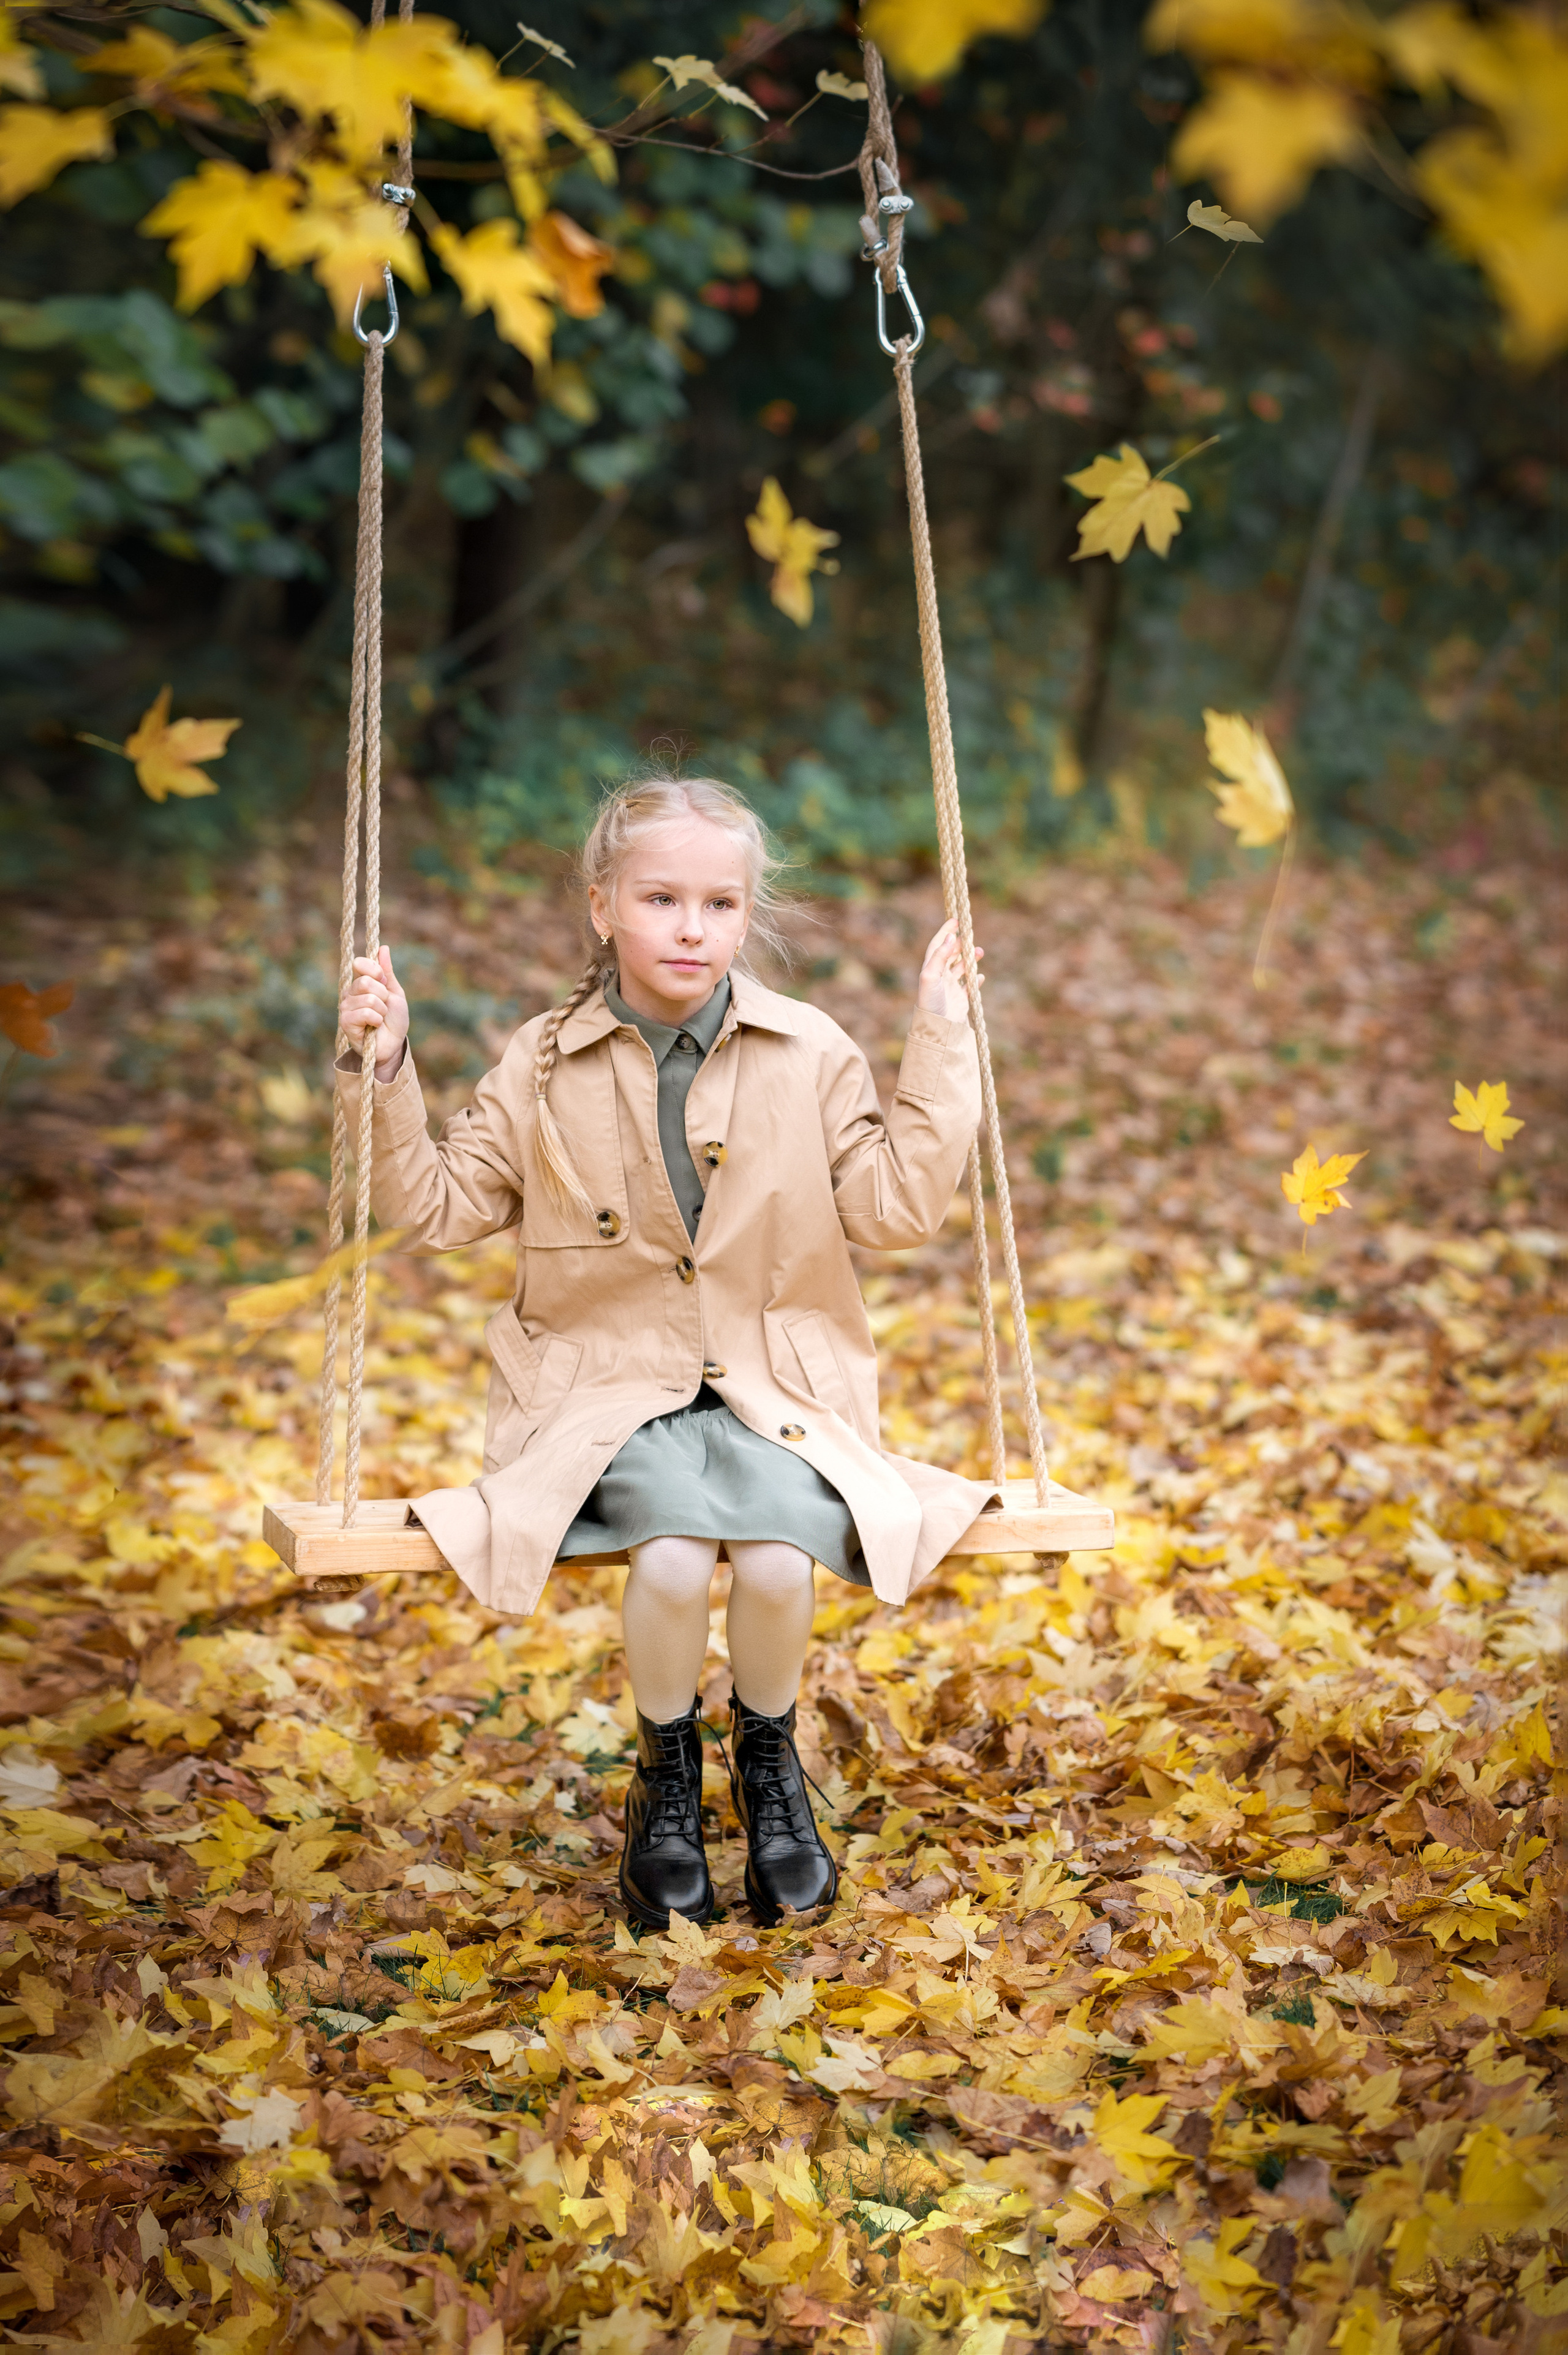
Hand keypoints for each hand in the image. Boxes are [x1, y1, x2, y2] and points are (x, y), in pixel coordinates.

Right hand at [339, 946, 408, 1079]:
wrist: (393, 1044)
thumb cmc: (394, 1019)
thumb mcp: (395, 992)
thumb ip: (387, 972)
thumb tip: (383, 948)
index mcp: (360, 982)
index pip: (360, 963)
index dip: (376, 971)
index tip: (385, 983)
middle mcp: (350, 992)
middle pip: (365, 981)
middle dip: (383, 995)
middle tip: (384, 1006)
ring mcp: (346, 1007)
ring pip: (368, 998)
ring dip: (382, 1010)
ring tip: (379, 1018)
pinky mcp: (345, 1022)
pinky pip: (365, 1012)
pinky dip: (376, 1019)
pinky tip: (374, 1026)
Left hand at [916, 917, 981, 1021]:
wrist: (938, 1029)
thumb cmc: (931, 1003)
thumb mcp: (931, 976)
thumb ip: (939, 956)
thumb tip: (951, 937)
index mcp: (931, 969)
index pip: (938, 945)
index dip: (946, 932)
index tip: (956, 920)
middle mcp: (941, 977)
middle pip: (951, 955)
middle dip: (960, 944)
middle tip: (970, 935)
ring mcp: (951, 989)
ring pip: (961, 969)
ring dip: (970, 959)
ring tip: (980, 952)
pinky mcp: (961, 1001)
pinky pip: (969, 987)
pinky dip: (975, 980)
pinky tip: (980, 977)